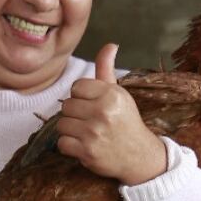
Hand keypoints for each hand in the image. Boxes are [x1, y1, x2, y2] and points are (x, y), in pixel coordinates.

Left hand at [56, 43, 167, 184]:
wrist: (139, 156)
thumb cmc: (125, 121)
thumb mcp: (119, 93)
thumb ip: (107, 69)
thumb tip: (110, 45)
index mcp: (110, 94)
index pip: (76, 87)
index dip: (81, 97)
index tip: (92, 105)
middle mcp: (103, 112)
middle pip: (66, 106)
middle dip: (74, 114)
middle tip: (89, 121)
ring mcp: (94, 133)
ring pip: (61, 124)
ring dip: (70, 130)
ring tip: (85, 133)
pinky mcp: (87, 152)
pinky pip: (62, 143)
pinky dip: (69, 146)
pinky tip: (83, 145)